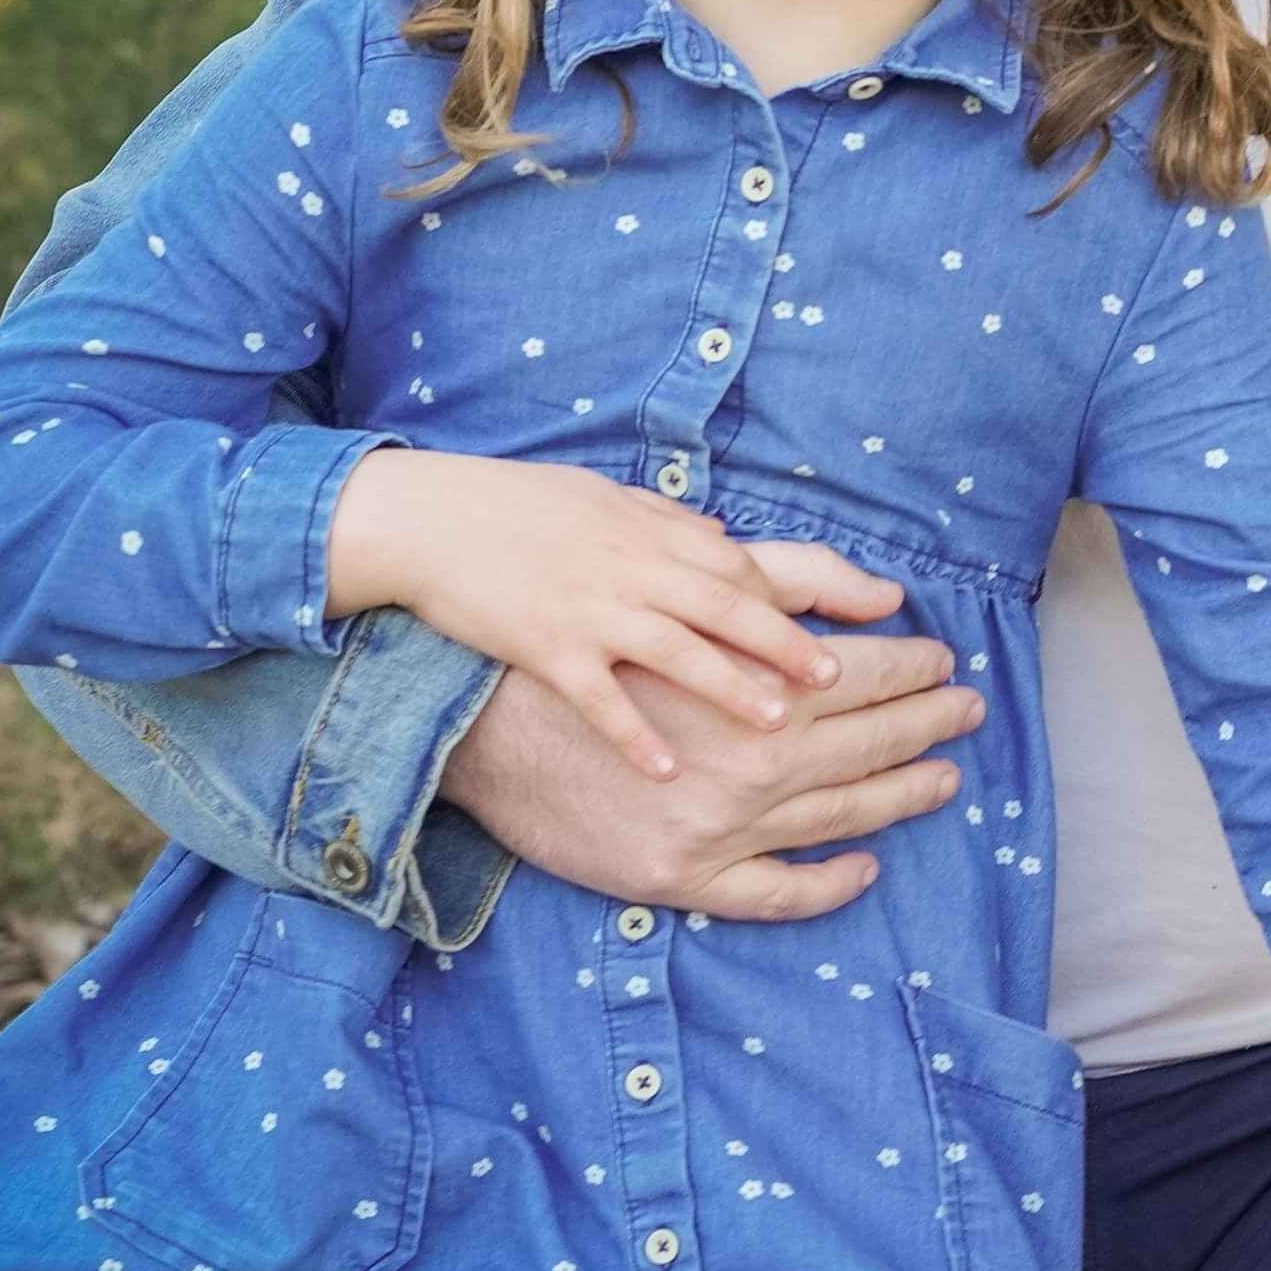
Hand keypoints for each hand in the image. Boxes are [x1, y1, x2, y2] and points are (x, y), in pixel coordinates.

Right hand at [329, 449, 837, 774]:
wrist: (432, 518)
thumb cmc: (523, 506)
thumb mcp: (610, 500)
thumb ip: (672, 525)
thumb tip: (725, 538)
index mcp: (658, 534)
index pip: (745, 573)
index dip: (792, 608)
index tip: (838, 640)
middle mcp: (637, 571)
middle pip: (730, 610)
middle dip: (788, 645)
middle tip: (837, 683)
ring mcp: (594, 611)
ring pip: (679, 652)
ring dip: (732, 686)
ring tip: (781, 726)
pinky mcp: (547, 647)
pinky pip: (599, 698)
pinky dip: (635, 733)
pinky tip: (667, 770)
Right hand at [439, 541, 980, 920]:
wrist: (479, 712)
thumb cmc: (593, 631)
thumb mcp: (692, 585)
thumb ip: (794, 579)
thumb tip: (882, 594)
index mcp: (758, 682)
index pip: (869, 676)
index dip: (917, 669)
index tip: (945, 663)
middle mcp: (749, 758)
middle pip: (868, 743)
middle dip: (927, 725)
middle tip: (967, 714)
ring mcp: (716, 825)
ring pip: (838, 815)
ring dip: (901, 797)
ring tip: (942, 780)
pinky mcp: (676, 873)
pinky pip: (772, 893)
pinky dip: (826, 886)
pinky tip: (864, 871)